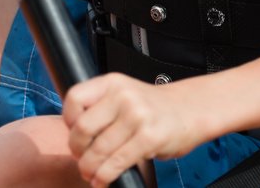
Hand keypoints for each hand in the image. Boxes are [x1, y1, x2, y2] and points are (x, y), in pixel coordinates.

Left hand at [62, 73, 204, 186]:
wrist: (191, 109)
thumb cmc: (155, 107)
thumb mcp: (125, 94)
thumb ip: (101, 107)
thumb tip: (75, 136)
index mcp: (112, 82)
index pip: (74, 99)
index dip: (68, 121)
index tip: (75, 134)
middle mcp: (123, 96)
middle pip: (82, 128)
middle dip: (77, 150)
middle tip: (82, 159)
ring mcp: (137, 116)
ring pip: (98, 150)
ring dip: (90, 168)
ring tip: (91, 173)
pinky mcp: (149, 137)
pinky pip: (117, 162)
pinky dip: (105, 176)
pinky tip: (104, 179)